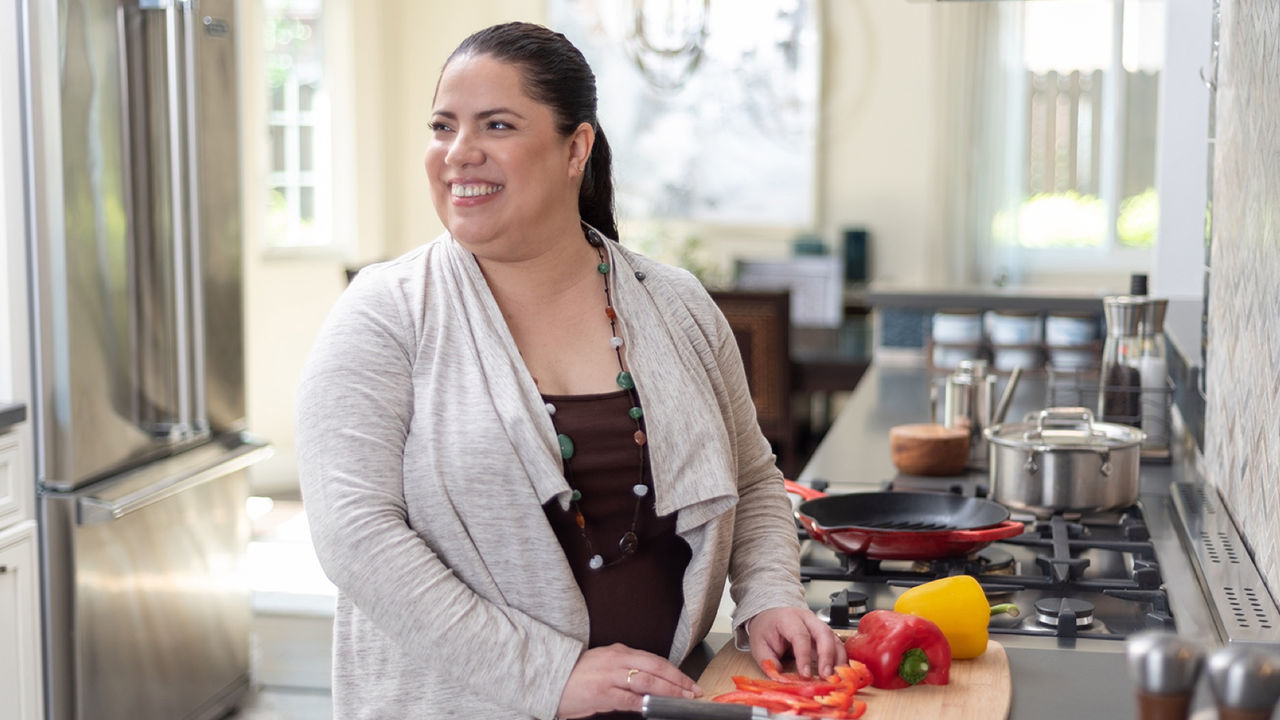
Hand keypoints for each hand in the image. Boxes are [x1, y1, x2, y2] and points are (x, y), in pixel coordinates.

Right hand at [555, 643, 701, 717]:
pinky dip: (644, 703)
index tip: (689, 682)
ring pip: (647, 682)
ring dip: (669, 691)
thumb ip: (625, 667)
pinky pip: (629, 699)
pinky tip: (656, 707)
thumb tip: (650, 678)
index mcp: (619, 652)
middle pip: (656, 668)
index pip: (655, 660)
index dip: (675, 672)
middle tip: (693, 691)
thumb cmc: (576, 675)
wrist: (550, 678)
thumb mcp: (604, 662)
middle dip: (678, 681)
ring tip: (682, 699)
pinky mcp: (602, 694)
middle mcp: (617, 660)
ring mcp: (610, 677)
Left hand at [746, 606, 847, 678]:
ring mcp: (818, 624)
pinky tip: (838, 672)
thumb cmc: (766, 628)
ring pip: (834, 638)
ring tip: (835, 677)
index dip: (804, 656)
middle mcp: (807, 618)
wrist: (771, 615)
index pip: (800, 635)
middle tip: (826, 676)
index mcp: (788, 618)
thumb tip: (780, 676)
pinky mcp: (825, 633)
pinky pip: (837, 644)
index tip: (805, 674)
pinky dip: (840, 658)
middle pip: (823, 633)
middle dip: (827, 656)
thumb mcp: (759, 644)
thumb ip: (767, 660)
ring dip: (838, 659)